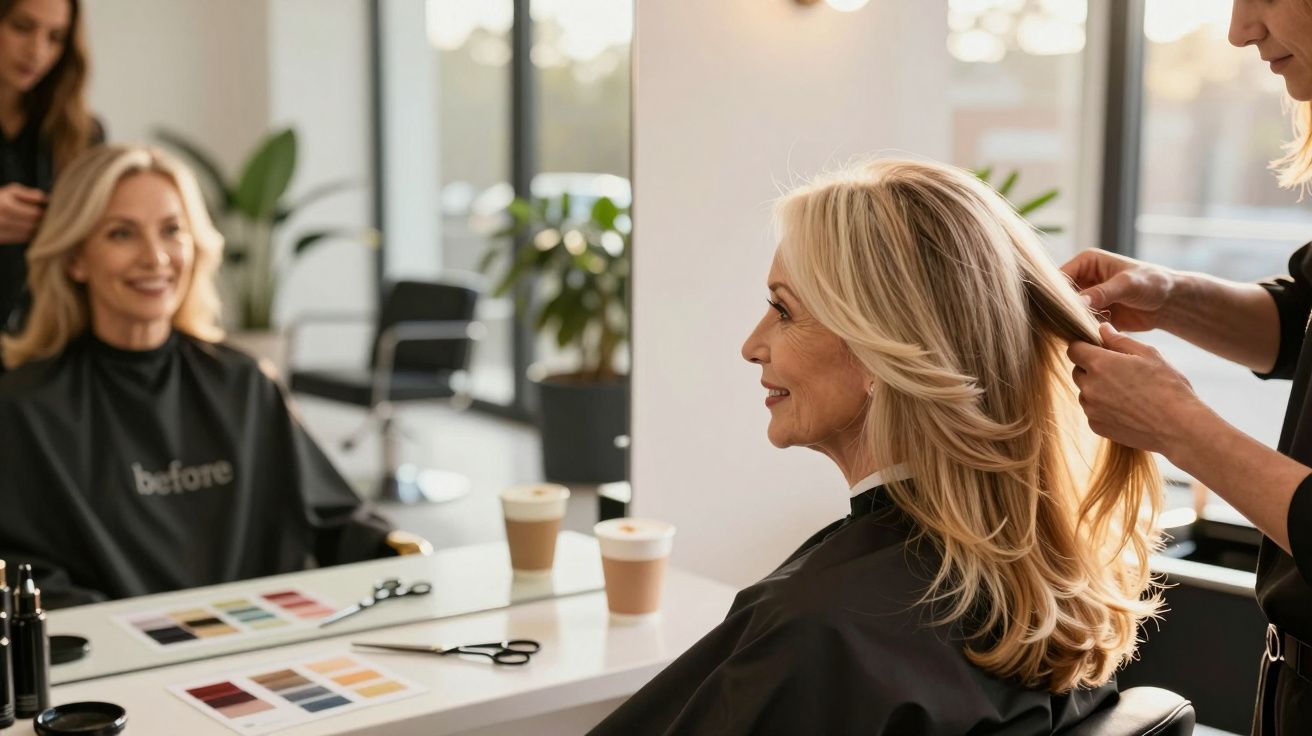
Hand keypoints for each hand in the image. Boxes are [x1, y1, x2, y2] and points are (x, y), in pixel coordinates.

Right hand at [0, 183, 44, 244]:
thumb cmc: (0, 199)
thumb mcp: (11, 191)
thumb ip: (28, 194)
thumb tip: (45, 199)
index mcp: (5, 205)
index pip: (35, 213)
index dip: (43, 212)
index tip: (45, 210)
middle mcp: (2, 219)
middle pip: (32, 224)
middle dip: (40, 221)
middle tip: (44, 217)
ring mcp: (0, 230)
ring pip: (28, 233)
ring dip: (35, 229)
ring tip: (36, 222)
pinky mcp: (0, 238)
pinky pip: (21, 238)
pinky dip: (28, 234)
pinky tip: (27, 228)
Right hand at [1060, 249, 1177, 331]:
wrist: (1169, 303)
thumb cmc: (1152, 283)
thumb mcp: (1127, 284)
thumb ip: (1102, 292)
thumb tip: (1077, 303)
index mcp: (1088, 262)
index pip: (1061, 276)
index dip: (1056, 293)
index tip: (1057, 310)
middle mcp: (1084, 278)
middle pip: (1062, 296)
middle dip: (1062, 310)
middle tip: (1063, 325)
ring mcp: (1088, 298)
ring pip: (1069, 311)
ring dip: (1070, 322)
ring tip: (1073, 333)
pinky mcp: (1094, 314)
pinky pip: (1080, 323)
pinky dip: (1080, 331)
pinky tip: (1082, 339)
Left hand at [1067, 323, 1202, 456]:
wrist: (1179, 427)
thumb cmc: (1168, 387)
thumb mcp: (1148, 354)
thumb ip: (1120, 340)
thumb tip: (1103, 329)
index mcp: (1100, 364)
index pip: (1074, 349)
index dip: (1084, 347)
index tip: (1097, 349)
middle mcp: (1089, 386)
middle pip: (1077, 371)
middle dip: (1091, 368)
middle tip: (1119, 371)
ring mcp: (1091, 409)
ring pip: (1084, 392)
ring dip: (1096, 389)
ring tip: (1126, 392)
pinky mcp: (1096, 426)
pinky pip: (1092, 411)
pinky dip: (1103, 408)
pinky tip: (1126, 408)